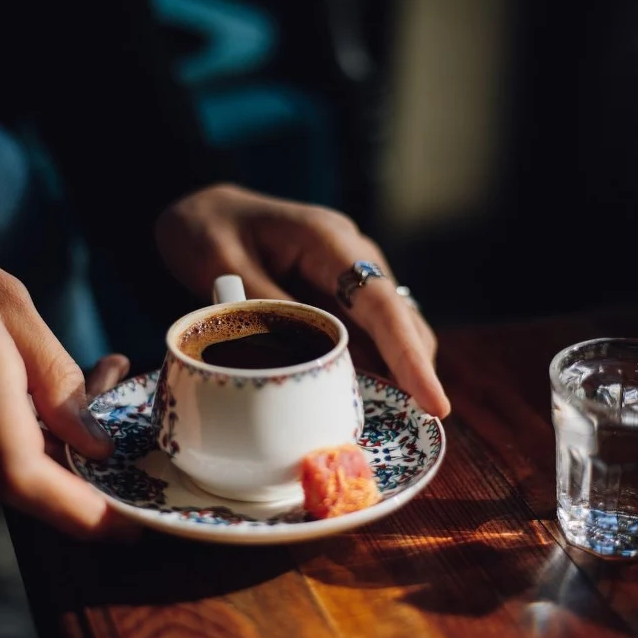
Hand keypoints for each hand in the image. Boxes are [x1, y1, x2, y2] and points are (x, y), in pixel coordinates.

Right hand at [0, 186, 126, 537]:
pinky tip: (30, 372)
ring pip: (8, 452)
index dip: (80, 512)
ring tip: (90, 365)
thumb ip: (53, 374)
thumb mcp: (5, 298)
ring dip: (54, 423)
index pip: (24, 476)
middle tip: (118, 382)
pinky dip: (17, 418)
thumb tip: (94, 443)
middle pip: (29, 467)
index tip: (127, 528)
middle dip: (85, 445)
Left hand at [155, 184, 449, 416]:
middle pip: (402, 320)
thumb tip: (303, 362)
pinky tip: (358, 396)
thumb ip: (264, 308)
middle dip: (414, 372)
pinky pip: (364, 334)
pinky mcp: (338, 294)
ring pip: (390, 330)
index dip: (409, 356)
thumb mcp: (220, 265)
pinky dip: (369, 365)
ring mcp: (349, 275)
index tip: (434, 402)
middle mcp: (352, 255)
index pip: (381, 304)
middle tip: (414, 426)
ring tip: (389, 419)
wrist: (203, 211)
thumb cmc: (206, 230)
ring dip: (394, 373)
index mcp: (327, 241)